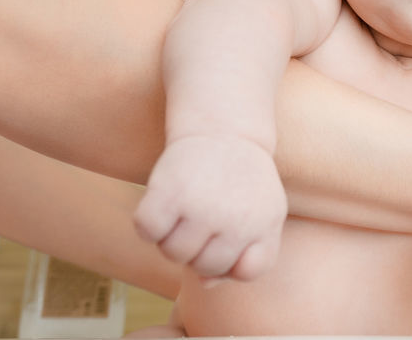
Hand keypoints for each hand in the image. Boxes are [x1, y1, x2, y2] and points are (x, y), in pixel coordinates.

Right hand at [134, 134, 285, 281]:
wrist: (224, 129)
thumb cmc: (243, 179)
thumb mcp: (264, 214)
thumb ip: (250, 257)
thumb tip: (206, 283)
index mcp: (264, 223)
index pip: (246, 272)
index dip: (233, 261)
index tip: (231, 235)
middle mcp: (235, 218)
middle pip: (203, 267)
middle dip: (199, 249)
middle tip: (204, 218)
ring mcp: (202, 207)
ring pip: (172, 254)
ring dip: (171, 237)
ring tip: (184, 211)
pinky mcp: (169, 192)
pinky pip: (147, 232)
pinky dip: (148, 223)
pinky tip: (164, 203)